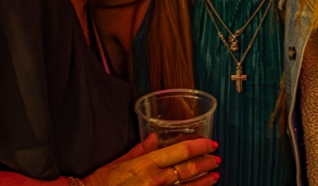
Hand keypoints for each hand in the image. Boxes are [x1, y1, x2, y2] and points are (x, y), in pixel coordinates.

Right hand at [85, 135, 219, 185]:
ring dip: (204, 181)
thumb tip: (153, 137)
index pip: (181, 151)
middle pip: (189, 169)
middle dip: (206, 163)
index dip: (200, 146)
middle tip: (216, 159)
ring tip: (215, 176)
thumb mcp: (118, 162)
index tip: (211, 144)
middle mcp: (155, 180)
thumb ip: (139, 150)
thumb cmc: (100, 183)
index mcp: (146, 164)